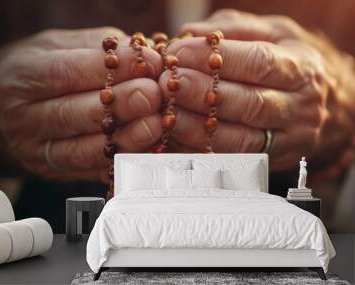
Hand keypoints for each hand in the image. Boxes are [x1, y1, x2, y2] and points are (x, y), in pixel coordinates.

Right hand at [0, 27, 162, 181]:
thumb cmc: (38, 71)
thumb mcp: (57, 47)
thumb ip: (98, 50)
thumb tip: (146, 58)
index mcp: (24, 76)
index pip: (68, 73)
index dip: (112, 69)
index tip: (148, 64)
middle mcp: (25, 117)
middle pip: (75, 114)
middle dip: (120, 106)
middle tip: (154, 97)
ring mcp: (37, 150)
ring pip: (83, 149)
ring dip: (124, 139)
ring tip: (156, 126)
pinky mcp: (53, 171)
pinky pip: (90, 171)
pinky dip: (119, 162)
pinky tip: (144, 151)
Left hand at [160, 9, 354, 170]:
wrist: (330, 105)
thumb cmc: (291, 63)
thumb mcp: (274, 34)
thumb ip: (235, 30)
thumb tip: (190, 33)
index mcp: (301, 69)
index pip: (258, 64)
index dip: (216, 60)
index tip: (179, 54)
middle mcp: (299, 107)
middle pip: (249, 105)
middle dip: (203, 95)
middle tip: (168, 85)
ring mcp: (288, 139)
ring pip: (240, 139)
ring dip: (198, 129)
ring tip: (167, 114)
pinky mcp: (271, 160)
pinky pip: (232, 160)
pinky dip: (202, 151)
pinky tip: (177, 138)